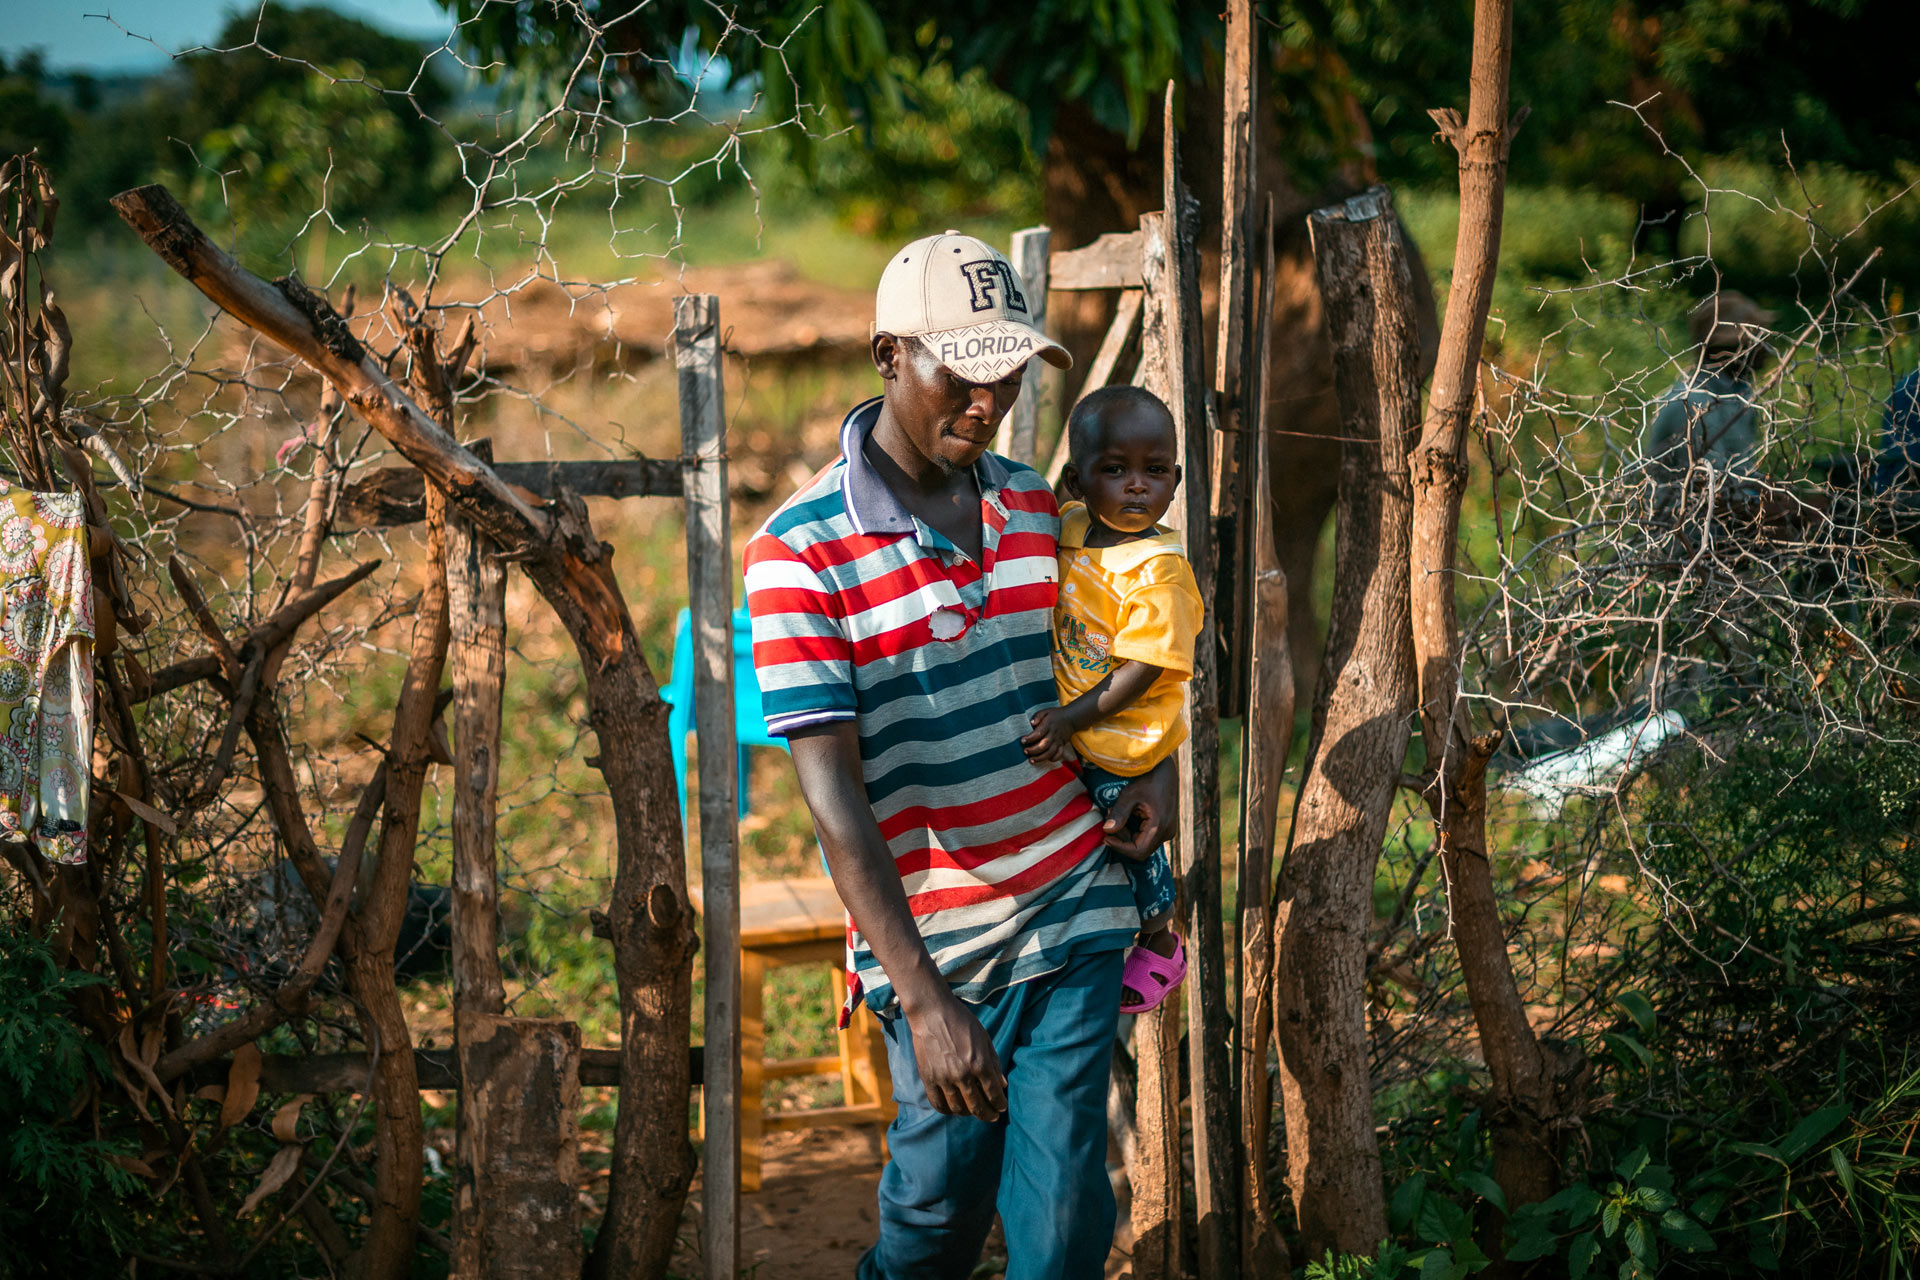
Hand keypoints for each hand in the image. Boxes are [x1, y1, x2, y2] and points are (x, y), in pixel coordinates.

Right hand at [901, 986, 1006, 1120]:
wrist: (932, 1012)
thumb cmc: (962, 1021)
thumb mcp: (984, 1039)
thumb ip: (994, 1063)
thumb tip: (1002, 1085)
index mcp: (980, 1063)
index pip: (994, 1094)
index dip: (999, 1104)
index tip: (1001, 1108)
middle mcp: (963, 1075)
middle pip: (978, 1106)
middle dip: (988, 1114)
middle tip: (992, 1117)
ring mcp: (944, 1078)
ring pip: (959, 1108)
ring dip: (968, 1113)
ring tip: (972, 1111)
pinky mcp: (928, 1079)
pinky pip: (938, 1104)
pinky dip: (947, 1110)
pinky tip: (953, 1108)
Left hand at [1021, 706, 1076, 763]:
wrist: (1071, 718)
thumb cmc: (1055, 715)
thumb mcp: (1045, 711)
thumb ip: (1037, 716)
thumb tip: (1031, 723)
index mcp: (1048, 725)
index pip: (1039, 733)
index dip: (1030, 738)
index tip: (1022, 741)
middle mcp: (1054, 734)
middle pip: (1044, 745)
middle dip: (1033, 750)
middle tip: (1025, 751)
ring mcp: (1058, 741)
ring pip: (1050, 752)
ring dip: (1040, 758)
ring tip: (1031, 760)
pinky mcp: (1062, 745)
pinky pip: (1059, 754)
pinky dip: (1053, 759)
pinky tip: (1045, 759)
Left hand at [1103, 754, 1178, 859]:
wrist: (1165, 769)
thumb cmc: (1148, 778)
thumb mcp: (1130, 795)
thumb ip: (1119, 814)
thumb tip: (1106, 831)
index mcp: (1160, 827)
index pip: (1138, 851)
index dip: (1120, 847)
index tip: (1105, 837)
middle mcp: (1167, 832)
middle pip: (1140, 848)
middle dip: (1121, 837)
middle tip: (1108, 818)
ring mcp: (1167, 830)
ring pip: (1142, 842)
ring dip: (1126, 832)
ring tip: (1115, 813)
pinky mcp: (1164, 826)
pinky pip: (1146, 835)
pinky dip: (1133, 829)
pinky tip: (1126, 813)